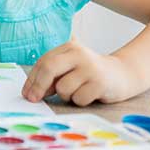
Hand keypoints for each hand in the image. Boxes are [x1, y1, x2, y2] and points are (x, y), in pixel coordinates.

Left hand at [21, 39, 137, 105]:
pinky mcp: (100, 82)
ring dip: (66, 96)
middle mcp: (79, 54)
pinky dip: (80, 101)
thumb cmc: (89, 74)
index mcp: (68, 47)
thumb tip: (32, 92)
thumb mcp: (70, 68)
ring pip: (63, 88)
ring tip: (78, 91)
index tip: (26, 93)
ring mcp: (90, 67)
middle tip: (34, 99)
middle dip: (38, 86)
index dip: (32, 79)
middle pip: (49, 68)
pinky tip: (89, 94)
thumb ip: (53, 75)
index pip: (43, 62)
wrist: (122, 75)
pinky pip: (78, 99)